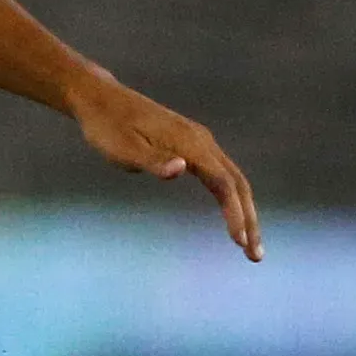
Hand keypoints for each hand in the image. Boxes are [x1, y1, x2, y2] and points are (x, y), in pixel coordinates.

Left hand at [68, 75, 262, 261]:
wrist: (100, 100)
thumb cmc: (107, 127)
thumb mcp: (123, 149)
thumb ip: (153, 161)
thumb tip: (182, 168)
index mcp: (189, 143)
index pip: (223, 182)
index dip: (234, 212)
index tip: (239, 241)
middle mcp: (201, 141)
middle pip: (237, 183)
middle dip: (249, 219)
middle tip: (255, 255)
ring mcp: (199, 141)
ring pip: (233, 179)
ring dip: (244, 210)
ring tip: (249, 243)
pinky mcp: (191, 145)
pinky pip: (221, 174)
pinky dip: (231, 197)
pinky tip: (233, 214)